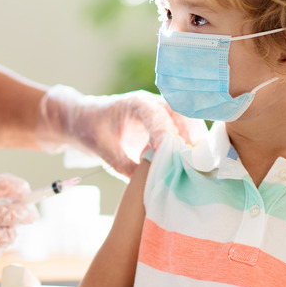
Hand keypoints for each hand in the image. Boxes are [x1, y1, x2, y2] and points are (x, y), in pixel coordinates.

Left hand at [36, 85, 206, 176]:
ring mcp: (164, 113)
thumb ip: (123, 164)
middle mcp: (154, 104)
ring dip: (196, 143)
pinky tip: (195, 165)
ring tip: (199, 167)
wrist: (87, 120)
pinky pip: (187, 131)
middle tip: (194, 164)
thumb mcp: (102, 149)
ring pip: (190, 122)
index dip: (167, 134)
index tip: (174, 155)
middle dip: (191, 138)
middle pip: (182, 115)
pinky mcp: (168, 124)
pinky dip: (194, 147)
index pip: (157, 115)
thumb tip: (149, 182)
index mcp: (136, 104)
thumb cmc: (92, 130)